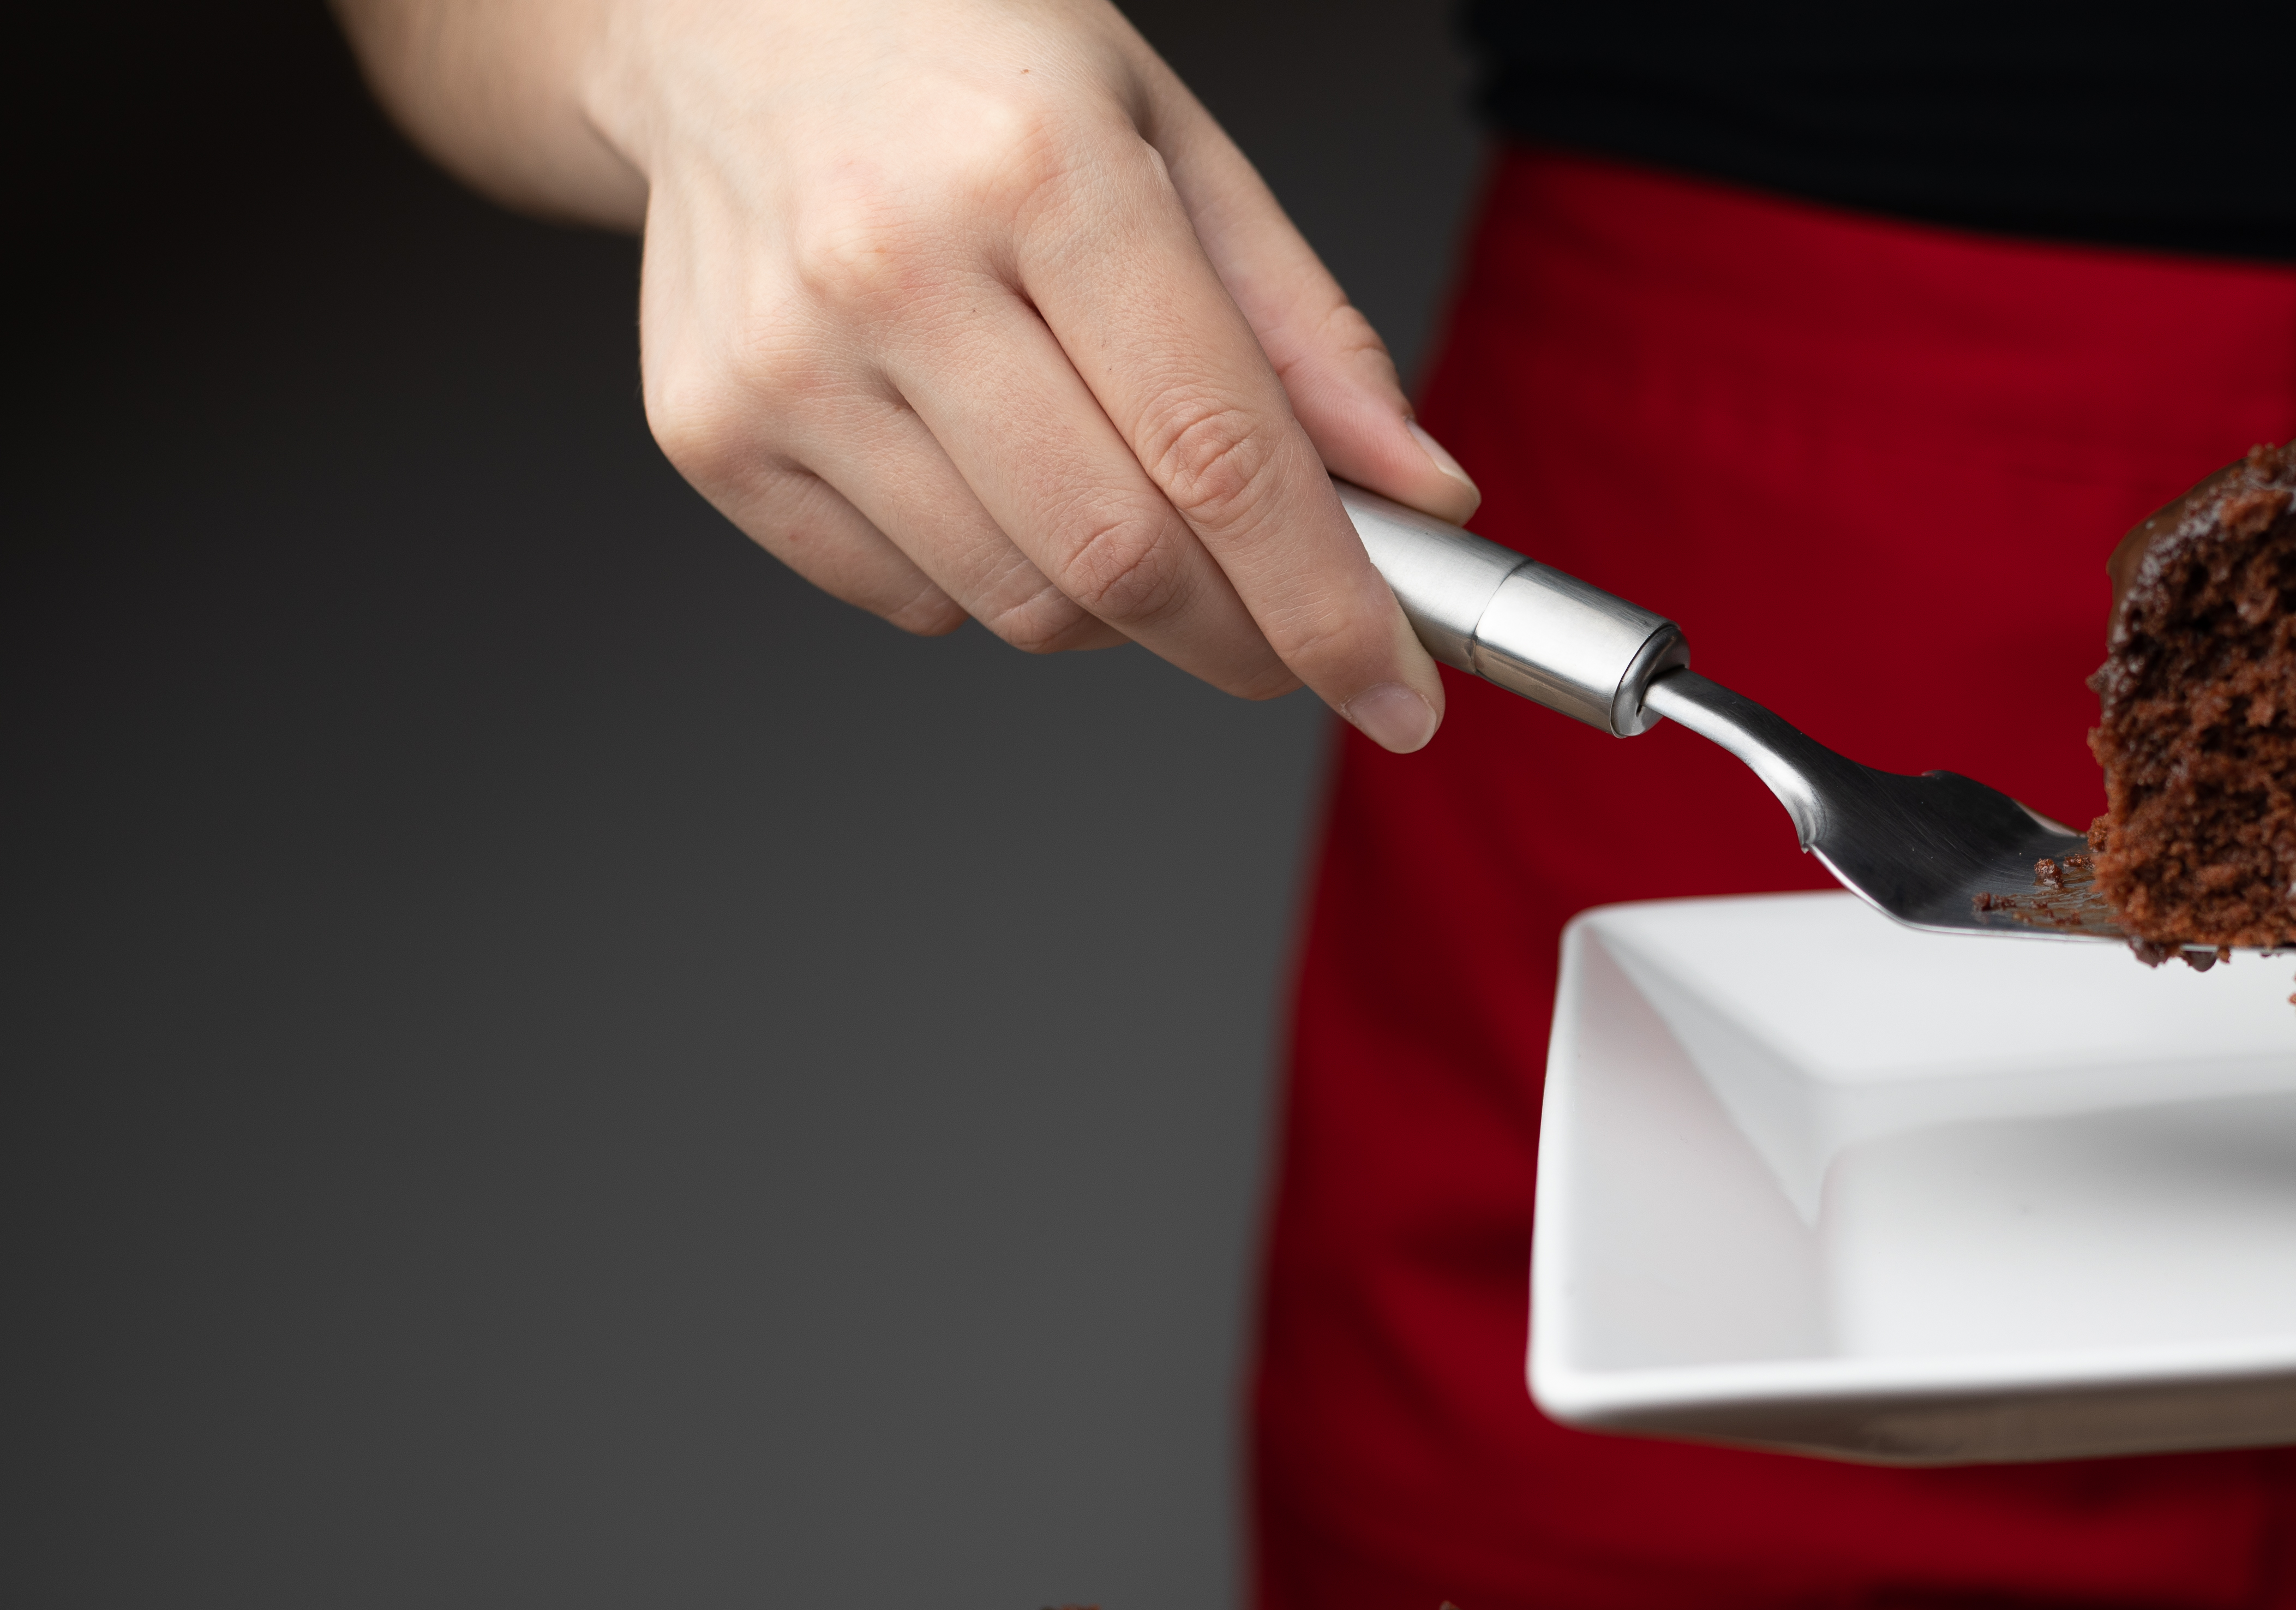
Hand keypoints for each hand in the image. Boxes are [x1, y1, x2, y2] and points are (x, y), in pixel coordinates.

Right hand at [589, 0, 1475, 746]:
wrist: (724, 16)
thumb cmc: (968, 64)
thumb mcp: (1173, 140)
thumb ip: (1304, 330)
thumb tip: (1422, 494)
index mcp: (1037, 170)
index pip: (1219, 454)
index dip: (1326, 605)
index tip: (1398, 693)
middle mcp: (892, 265)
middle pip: (1121, 561)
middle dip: (1242, 639)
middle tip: (1293, 637)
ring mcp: (785, 360)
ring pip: (1022, 605)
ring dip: (1118, 612)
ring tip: (1123, 501)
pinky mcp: (712, 431)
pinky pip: (911, 600)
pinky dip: (991, 583)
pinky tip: (990, 469)